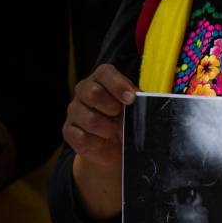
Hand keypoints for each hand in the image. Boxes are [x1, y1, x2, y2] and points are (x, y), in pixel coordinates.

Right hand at [62, 64, 136, 219]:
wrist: (113, 150)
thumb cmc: (127, 123)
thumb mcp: (136, 112)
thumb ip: (140, 104)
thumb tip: (152, 103)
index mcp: (101, 80)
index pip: (104, 73)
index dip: (117, 84)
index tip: (131, 98)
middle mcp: (84, 91)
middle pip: (92, 92)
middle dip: (110, 107)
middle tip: (121, 117)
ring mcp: (74, 111)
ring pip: (88, 117)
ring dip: (107, 129)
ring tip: (115, 133)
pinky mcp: (69, 131)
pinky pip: (81, 136)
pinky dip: (97, 142)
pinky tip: (103, 143)